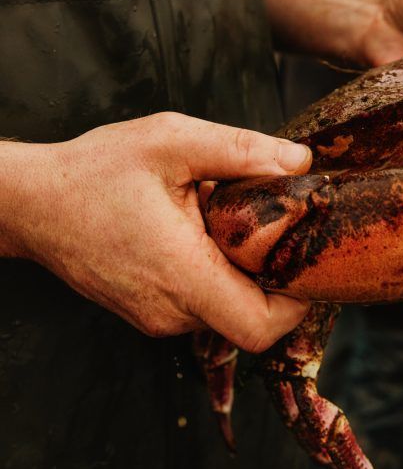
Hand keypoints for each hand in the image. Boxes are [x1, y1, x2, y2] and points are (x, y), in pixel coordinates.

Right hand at [0, 113, 311, 351]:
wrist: (33, 203)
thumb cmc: (96, 171)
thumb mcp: (171, 141)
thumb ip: (241, 150)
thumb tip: (301, 162)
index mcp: (182, 274)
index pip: (261, 327)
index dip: (296, 300)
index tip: (303, 257)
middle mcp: (172, 311)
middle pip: (252, 318)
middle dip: (273, 276)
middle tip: (272, 224)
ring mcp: (158, 318)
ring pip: (227, 310)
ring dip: (241, 271)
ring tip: (224, 220)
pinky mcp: (149, 313)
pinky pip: (201, 304)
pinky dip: (215, 273)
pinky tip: (200, 232)